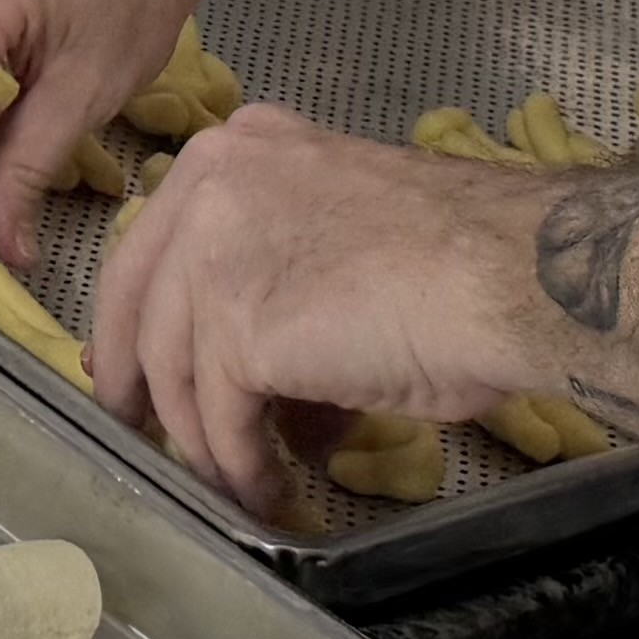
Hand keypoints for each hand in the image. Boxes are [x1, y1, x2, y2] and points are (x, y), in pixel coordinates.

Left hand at [87, 107, 543, 513]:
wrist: (508, 273)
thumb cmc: (458, 256)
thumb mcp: (340, 244)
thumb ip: (280, 291)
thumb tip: (263, 388)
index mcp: (240, 147)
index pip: (155, 236)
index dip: (137, 309)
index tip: (131, 359)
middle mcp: (212, 182)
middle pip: (136, 295)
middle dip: (133, 374)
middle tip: (140, 427)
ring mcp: (214, 251)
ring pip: (175, 367)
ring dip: (203, 440)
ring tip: (234, 482)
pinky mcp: (235, 327)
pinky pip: (219, 418)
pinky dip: (238, 465)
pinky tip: (266, 492)